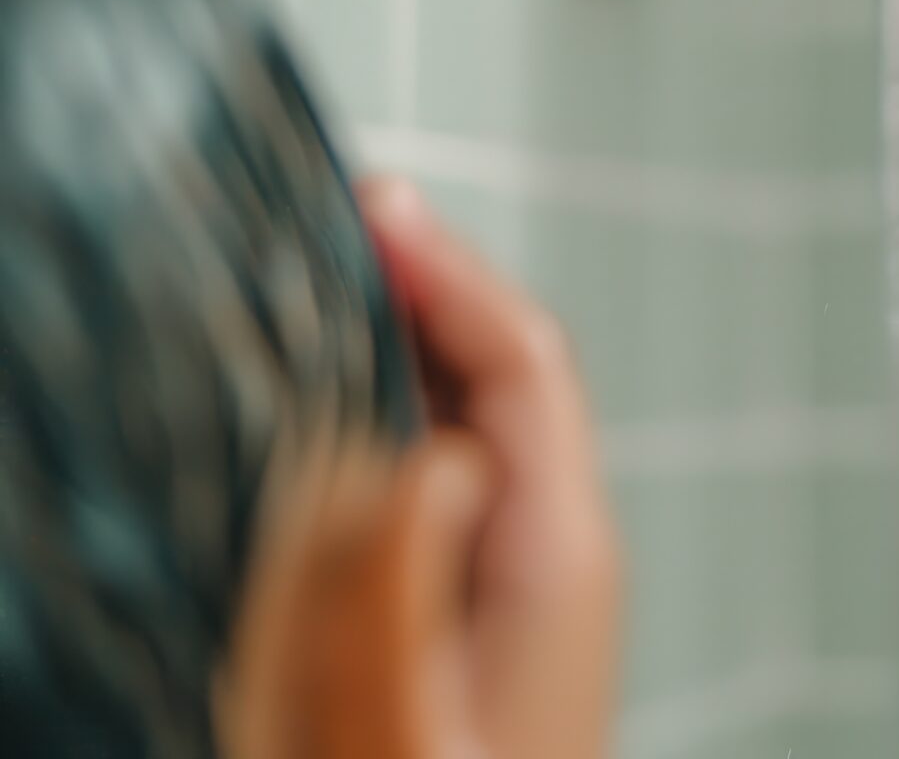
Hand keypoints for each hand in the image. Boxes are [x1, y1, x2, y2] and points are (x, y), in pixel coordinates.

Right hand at [359, 178, 622, 758]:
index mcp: (561, 551)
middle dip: (426, 284)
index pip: (526, 360)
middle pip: (506, 368)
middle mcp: (560, 543)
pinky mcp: (488, 597)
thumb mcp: (415, 724)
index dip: (450, 269)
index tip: (373, 206)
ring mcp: (530, 567)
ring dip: (408, 339)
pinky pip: (452, 464)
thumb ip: (416, 599)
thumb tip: (435, 462)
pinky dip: (396, 409)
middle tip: (334, 219)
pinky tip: (330, 399)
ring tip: (322, 279)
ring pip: (477, 410)